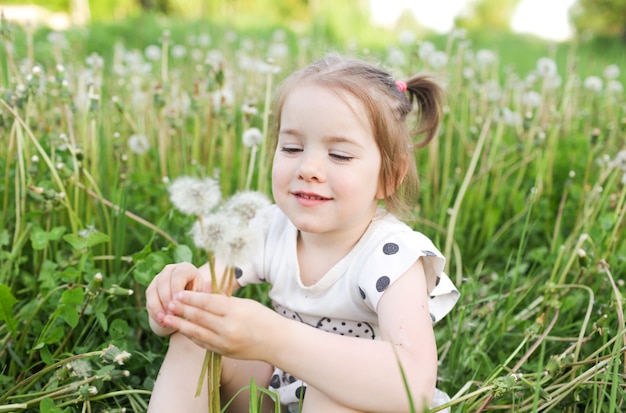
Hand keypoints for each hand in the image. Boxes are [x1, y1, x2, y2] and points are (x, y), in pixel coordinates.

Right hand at [146, 262, 205, 335]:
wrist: (188, 303)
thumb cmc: (199, 298)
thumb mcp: (204, 294)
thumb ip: (204, 292)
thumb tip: (208, 286)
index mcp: (186, 268)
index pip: (179, 275)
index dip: (176, 288)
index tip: (177, 302)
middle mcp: (170, 270)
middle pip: (163, 281)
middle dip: (166, 299)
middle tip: (171, 314)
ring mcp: (159, 278)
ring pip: (153, 290)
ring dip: (158, 306)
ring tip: (164, 319)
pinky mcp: (152, 289)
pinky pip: (149, 299)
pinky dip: (154, 310)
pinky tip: (160, 320)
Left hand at [162, 291, 279, 360]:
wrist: (276, 342)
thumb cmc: (262, 318)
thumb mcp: (245, 304)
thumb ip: (223, 301)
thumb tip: (201, 294)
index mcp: (235, 311)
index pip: (207, 302)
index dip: (191, 297)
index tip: (178, 293)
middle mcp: (228, 327)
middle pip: (199, 316)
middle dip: (181, 309)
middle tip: (168, 303)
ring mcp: (224, 342)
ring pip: (196, 332)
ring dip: (180, 324)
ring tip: (166, 318)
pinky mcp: (223, 352)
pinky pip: (202, 343)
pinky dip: (191, 335)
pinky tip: (182, 329)